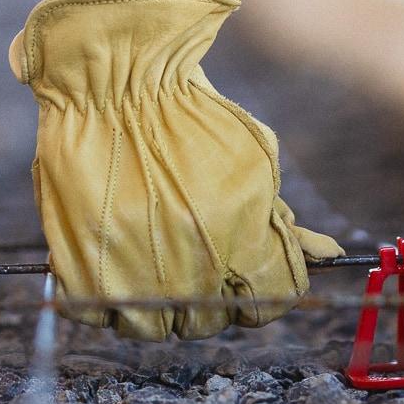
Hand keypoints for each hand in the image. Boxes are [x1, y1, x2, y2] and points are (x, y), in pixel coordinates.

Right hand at [10, 0, 339, 339]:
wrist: (114, 76)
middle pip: (210, 320)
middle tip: (193, 264)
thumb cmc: (191, 114)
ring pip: (154, 327)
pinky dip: (105, 300)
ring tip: (151, 267)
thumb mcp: (254, 159)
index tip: (246, 277)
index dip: (261, 291)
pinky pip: (97, 314)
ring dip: (157, 306)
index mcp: (239, 239)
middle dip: (208, 296)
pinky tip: (114, 266)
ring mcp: (130, 270)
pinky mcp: (79, 266)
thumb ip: (282, 218)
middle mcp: (189, 264)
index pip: (269, 301)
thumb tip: (324, 255)